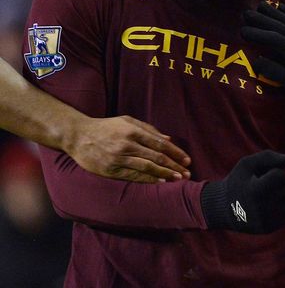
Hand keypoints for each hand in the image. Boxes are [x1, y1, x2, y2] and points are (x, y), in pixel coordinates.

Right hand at [64, 115, 191, 182]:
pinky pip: (133, 176)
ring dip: (165, 174)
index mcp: (133, 131)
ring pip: (147, 168)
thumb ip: (149, 129)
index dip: (175, 153)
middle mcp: (127, 144)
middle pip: (156, 157)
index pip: (160, 144)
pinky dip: (148, 179)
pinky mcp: (110, 170)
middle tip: (188, 173)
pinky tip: (160, 181)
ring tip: (178, 178)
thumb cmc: (106, 127)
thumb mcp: (127, 121)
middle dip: (174, 166)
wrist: (77, 135)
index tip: (187, 160)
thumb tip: (168, 139)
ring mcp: (118, 158)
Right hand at [200, 150, 284, 232]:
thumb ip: (268, 157)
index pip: (281, 175)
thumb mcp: (247, 164)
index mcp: (254, 191)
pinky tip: (269, 205)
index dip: (274, 171)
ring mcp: (266, 221)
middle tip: (263, 184)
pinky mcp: (269, 229)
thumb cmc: (238, 182)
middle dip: (279, 182)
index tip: (261, 176)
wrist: (224, 209)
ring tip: (266, 194)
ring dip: (282, 194)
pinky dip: (283, 207)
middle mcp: (261, 208)